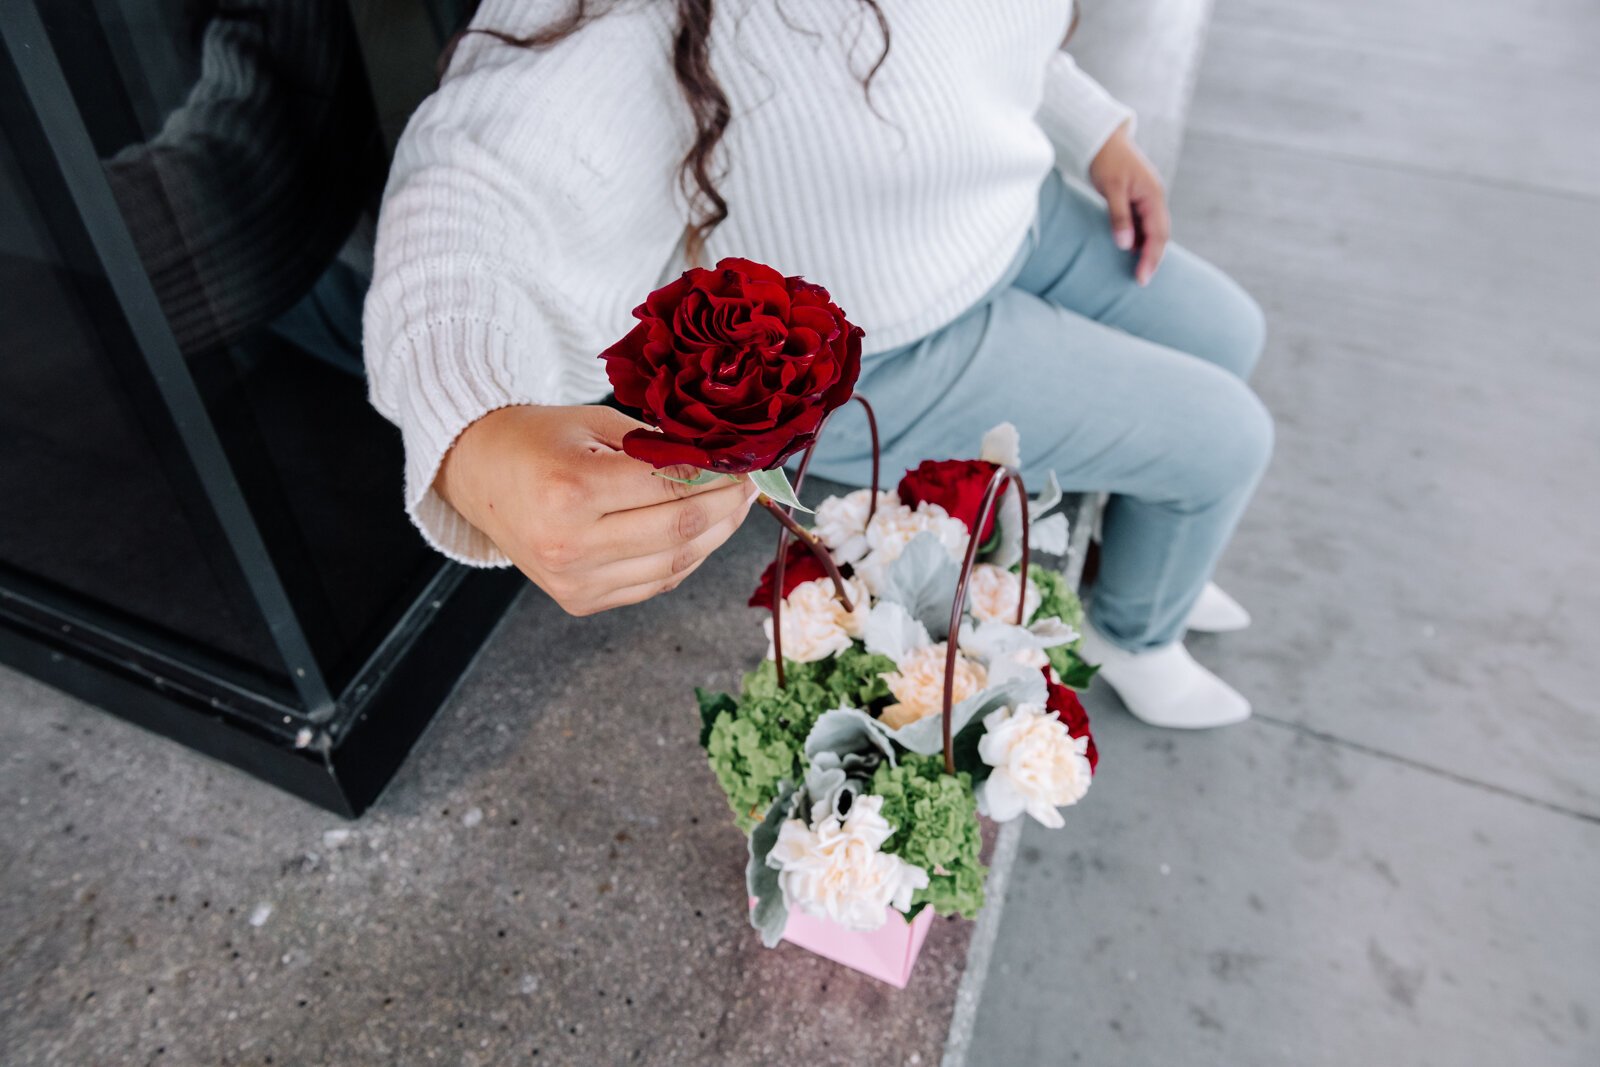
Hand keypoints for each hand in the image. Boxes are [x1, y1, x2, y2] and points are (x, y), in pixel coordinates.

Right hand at [436, 405, 757, 614]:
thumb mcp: (596, 424)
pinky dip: (685, 559)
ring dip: (714, 538)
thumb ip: (658, 446)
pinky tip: (701, 535)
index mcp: (570, 491)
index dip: (718, 477)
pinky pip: (653, 584)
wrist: (477, 475)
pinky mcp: (579, 601)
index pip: (669, 488)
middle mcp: (570, 544)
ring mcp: (573, 581)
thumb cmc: (536, 440)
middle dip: (725, 508)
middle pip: (678, 532)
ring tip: (732, 510)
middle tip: (750, 487)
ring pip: (673, 565)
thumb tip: (724, 461)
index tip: (745, 464)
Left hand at [1088, 123, 1169, 285]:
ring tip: (1137, 271)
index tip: (1142, 278)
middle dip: (1152, 259)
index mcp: (1154, 195)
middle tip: (1141, 281)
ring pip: (1153, 230)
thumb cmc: (1106, 160)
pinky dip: (1139, 239)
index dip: (1151, 258)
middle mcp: (1155, 198)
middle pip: (1160, 235)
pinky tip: (1130, 251)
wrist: (1103, 138)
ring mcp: (1148, 198)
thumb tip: (1126, 246)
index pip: (1158, 234)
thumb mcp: (1111, 188)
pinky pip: (1144, 224)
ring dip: (1147, 250)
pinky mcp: (1138, 199)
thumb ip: (1119, 217)